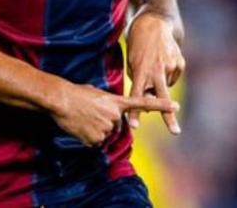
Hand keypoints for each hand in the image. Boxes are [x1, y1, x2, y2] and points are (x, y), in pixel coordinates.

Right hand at [51, 82, 178, 145]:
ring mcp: (106, 128)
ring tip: (83, 119)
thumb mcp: (97, 94)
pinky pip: (95, 143)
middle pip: (116, 126)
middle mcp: (115, 116)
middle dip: (105, 123)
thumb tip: (112, 115)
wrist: (61, 100)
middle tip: (90, 114)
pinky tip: (80, 128)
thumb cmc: (77, 94)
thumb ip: (109, 104)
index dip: (161, 105)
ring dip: (95, 130)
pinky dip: (87, 138)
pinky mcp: (95, 139)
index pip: (143, 103)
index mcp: (116, 102)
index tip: (175, 106)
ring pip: (105, 136)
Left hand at [126, 12, 184, 133]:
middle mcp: (157, 70)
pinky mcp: (180, 63)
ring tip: (154, 65)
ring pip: (166, 87)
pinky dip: (168, 75)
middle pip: (162, 98)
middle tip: (175, 131)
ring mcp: (171, 66)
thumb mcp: (132, 61)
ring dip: (160, 84)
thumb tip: (151, 99)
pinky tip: (164, 61)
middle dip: (168, 117)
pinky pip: (173, 78)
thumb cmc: (137, 44)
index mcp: (141, 70)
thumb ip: (140, 81)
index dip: (135, 112)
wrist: (154, 22)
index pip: (136, 96)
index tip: (133, 126)